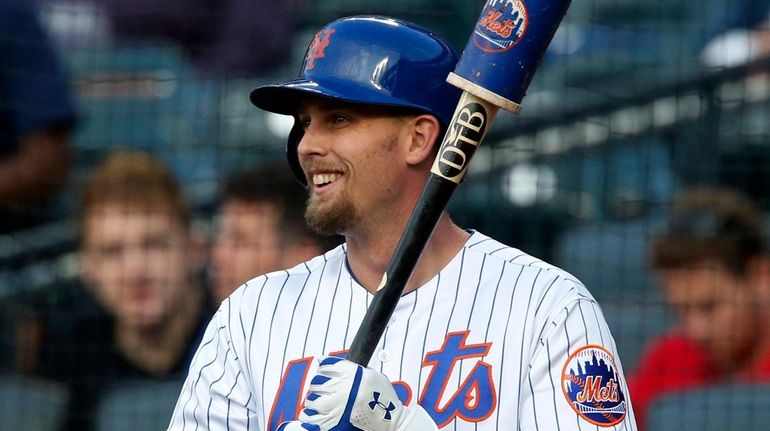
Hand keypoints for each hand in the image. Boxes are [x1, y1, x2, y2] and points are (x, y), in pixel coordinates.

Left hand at [277, 356, 436, 430]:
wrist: (390, 419)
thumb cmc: (384, 398)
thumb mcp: (374, 374)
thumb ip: (355, 367)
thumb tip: (334, 363)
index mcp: (352, 374)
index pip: (327, 365)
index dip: (323, 365)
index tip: (323, 368)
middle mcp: (342, 388)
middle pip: (317, 381)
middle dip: (318, 383)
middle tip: (321, 386)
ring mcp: (337, 406)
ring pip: (312, 399)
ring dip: (313, 399)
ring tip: (319, 401)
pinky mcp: (333, 422)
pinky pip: (311, 417)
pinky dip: (310, 415)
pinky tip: (314, 412)